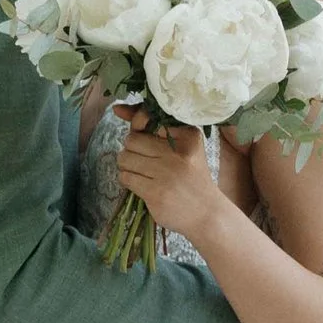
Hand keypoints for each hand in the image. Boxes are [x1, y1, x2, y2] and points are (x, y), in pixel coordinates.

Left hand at [117, 116, 225, 238]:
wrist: (206, 213)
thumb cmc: (191, 177)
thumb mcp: (184, 147)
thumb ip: (152, 127)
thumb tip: (116, 109)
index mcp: (188, 136)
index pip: (148, 117)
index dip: (138, 124)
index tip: (142, 134)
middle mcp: (178, 153)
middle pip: (131, 140)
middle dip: (132, 150)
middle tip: (143, 160)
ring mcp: (166, 174)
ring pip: (124, 158)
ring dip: (127, 166)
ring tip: (142, 173)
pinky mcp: (155, 193)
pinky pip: (126, 177)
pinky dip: (128, 180)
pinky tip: (142, 184)